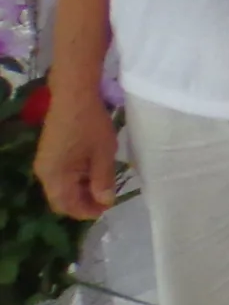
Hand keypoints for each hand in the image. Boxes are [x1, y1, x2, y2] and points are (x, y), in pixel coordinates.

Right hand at [33, 91, 121, 220]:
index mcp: (54, 176)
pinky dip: (77, 178)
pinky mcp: (50, 152)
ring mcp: (45, 161)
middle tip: (107, 199)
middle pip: (61, 198)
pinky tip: (94, 171)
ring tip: (104, 185)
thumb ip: (103, 180)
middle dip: (83, 202)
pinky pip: (62, 174)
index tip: (107, 208)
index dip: (87, 211)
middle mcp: (44, 172)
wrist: (74, 93)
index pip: (67, 206)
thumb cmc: (90, 124)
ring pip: (62, 186)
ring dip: (81, 189)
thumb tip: (104, 202)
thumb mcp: (103, 154)